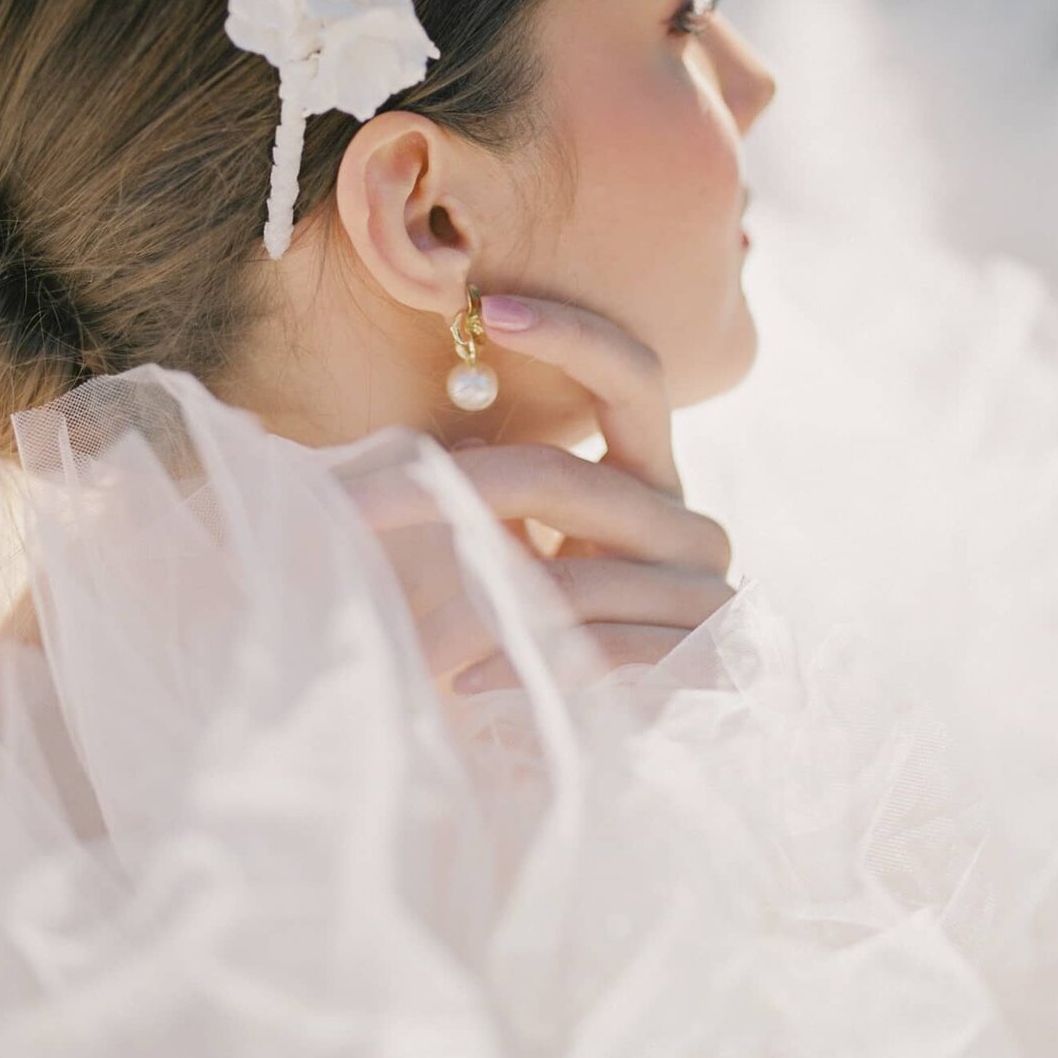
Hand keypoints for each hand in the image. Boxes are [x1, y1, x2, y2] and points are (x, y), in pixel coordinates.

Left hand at [347, 292, 734, 693]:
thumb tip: (439, 452)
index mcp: (649, 482)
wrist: (596, 749)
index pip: (631, 376)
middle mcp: (688, 525)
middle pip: (566, 477)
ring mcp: (705, 596)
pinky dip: (525, 662)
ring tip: (395, 633)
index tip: (488, 308)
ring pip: (573, 576)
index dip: (569, 334)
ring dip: (468, 608)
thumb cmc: (539, 639)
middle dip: (444, 489)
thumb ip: (488, 495)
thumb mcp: (510, 555)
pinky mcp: (704, 664)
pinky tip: (464, 685)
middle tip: (352, 503)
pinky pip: (603, 651)